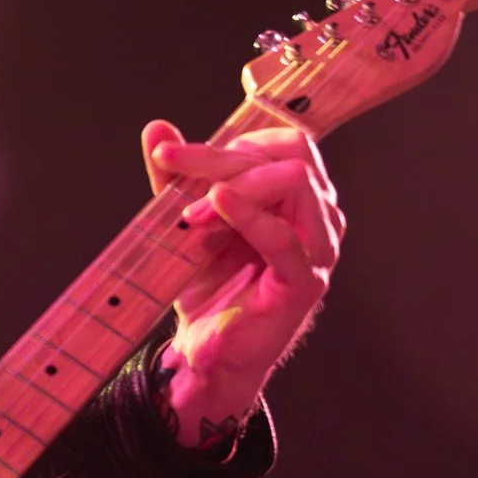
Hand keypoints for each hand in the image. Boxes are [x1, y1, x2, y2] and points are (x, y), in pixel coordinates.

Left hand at [142, 116, 344, 444]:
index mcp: (300, 195)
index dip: (225, 142)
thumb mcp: (187, 222)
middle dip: (223, 158)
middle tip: (172, 170)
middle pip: (289, 154)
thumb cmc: (209, 285)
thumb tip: (157, 127)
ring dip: (235, 184)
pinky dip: (249, 215)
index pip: (280, 143)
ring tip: (190, 211)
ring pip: (294, 181)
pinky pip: (285, 237)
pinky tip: (217, 204)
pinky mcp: (306, 281)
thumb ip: (177, 177)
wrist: (206, 349)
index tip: (167, 154)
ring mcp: (319, 248)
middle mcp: (320, 215)